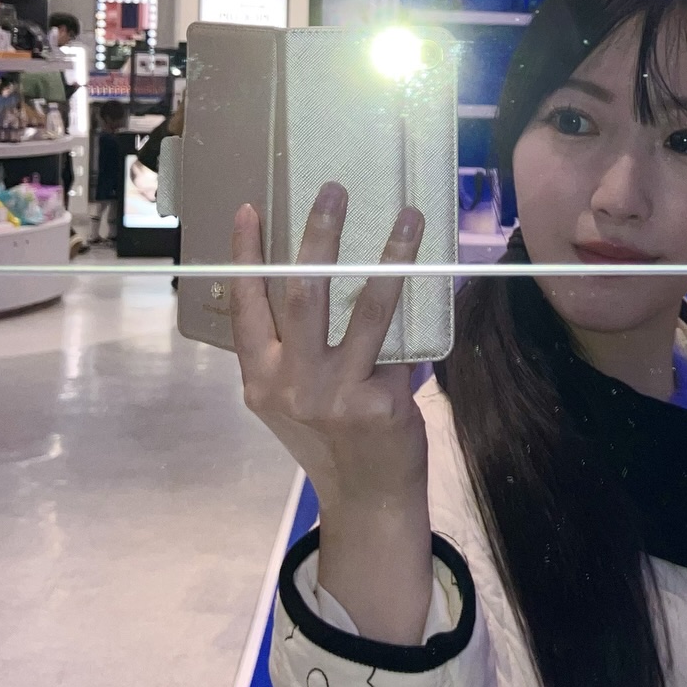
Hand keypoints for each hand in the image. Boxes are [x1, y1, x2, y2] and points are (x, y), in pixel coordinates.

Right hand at [230, 182, 434, 641]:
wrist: (366, 497)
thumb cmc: (329, 434)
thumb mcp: (288, 396)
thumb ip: (289, 348)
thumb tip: (311, 274)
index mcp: (260, 377)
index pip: (247, 305)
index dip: (247, 256)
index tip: (250, 207)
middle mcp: (291, 383)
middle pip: (303, 294)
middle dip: (318, 236)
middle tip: (334, 190)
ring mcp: (336, 394)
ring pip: (367, 309)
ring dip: (391, 257)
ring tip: (407, 218)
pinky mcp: (380, 404)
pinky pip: (405, 343)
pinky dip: (422, 312)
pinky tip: (440, 278)